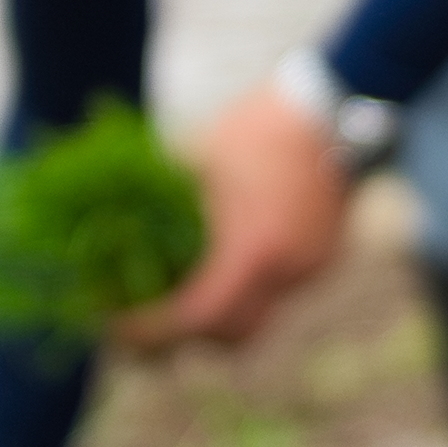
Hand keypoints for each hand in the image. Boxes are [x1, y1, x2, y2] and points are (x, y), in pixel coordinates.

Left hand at [127, 83, 352, 349]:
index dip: (153, 330)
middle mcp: (288, 274)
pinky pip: (280, 293)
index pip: (196, 318)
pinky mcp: (324, 259)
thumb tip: (114, 232)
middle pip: (233, 337)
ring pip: (260, 317)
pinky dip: (247, 290)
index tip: (117, 323)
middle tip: (146, 323)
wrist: (333, 109)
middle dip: (188, 337)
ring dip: (220, 314)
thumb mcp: (198, 162)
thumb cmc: (259, 129)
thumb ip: (164, 207)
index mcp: (252, 253)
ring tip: (181, 294)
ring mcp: (312, 270)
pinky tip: (223, 264)